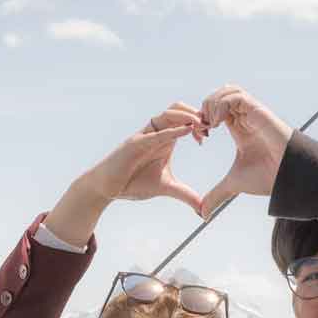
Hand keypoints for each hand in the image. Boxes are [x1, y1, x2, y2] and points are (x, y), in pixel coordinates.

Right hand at [86, 103, 209, 213]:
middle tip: (209, 127)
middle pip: (178, 109)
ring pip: (168, 114)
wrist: (107, 188)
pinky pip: (155, 133)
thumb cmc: (133, 183)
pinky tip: (186, 130)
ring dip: (187, 116)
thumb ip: (185, 195)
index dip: (199, 124)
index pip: (184, 120)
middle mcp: (156, 133)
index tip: (208, 135)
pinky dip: (172, 130)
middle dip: (195, 114)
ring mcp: (145, 136)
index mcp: (165, 139)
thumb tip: (202, 209)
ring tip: (201, 126)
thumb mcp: (166, 188)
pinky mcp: (135, 144)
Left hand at [198, 84, 291, 216]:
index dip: (202, 119)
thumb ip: (217, 195)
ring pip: (227, 90)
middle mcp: (245, 117)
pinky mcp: (258, 111)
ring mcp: (252, 112)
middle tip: (202, 129)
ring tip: (210, 125)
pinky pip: (236, 96)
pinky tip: (218, 124)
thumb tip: (203, 214)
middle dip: (205, 108)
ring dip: (213, 104)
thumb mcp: (234, 185)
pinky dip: (222, 105)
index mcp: (238, 128)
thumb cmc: (268, 177)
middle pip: (219, 95)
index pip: (215, 110)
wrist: (288, 177)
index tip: (200, 138)